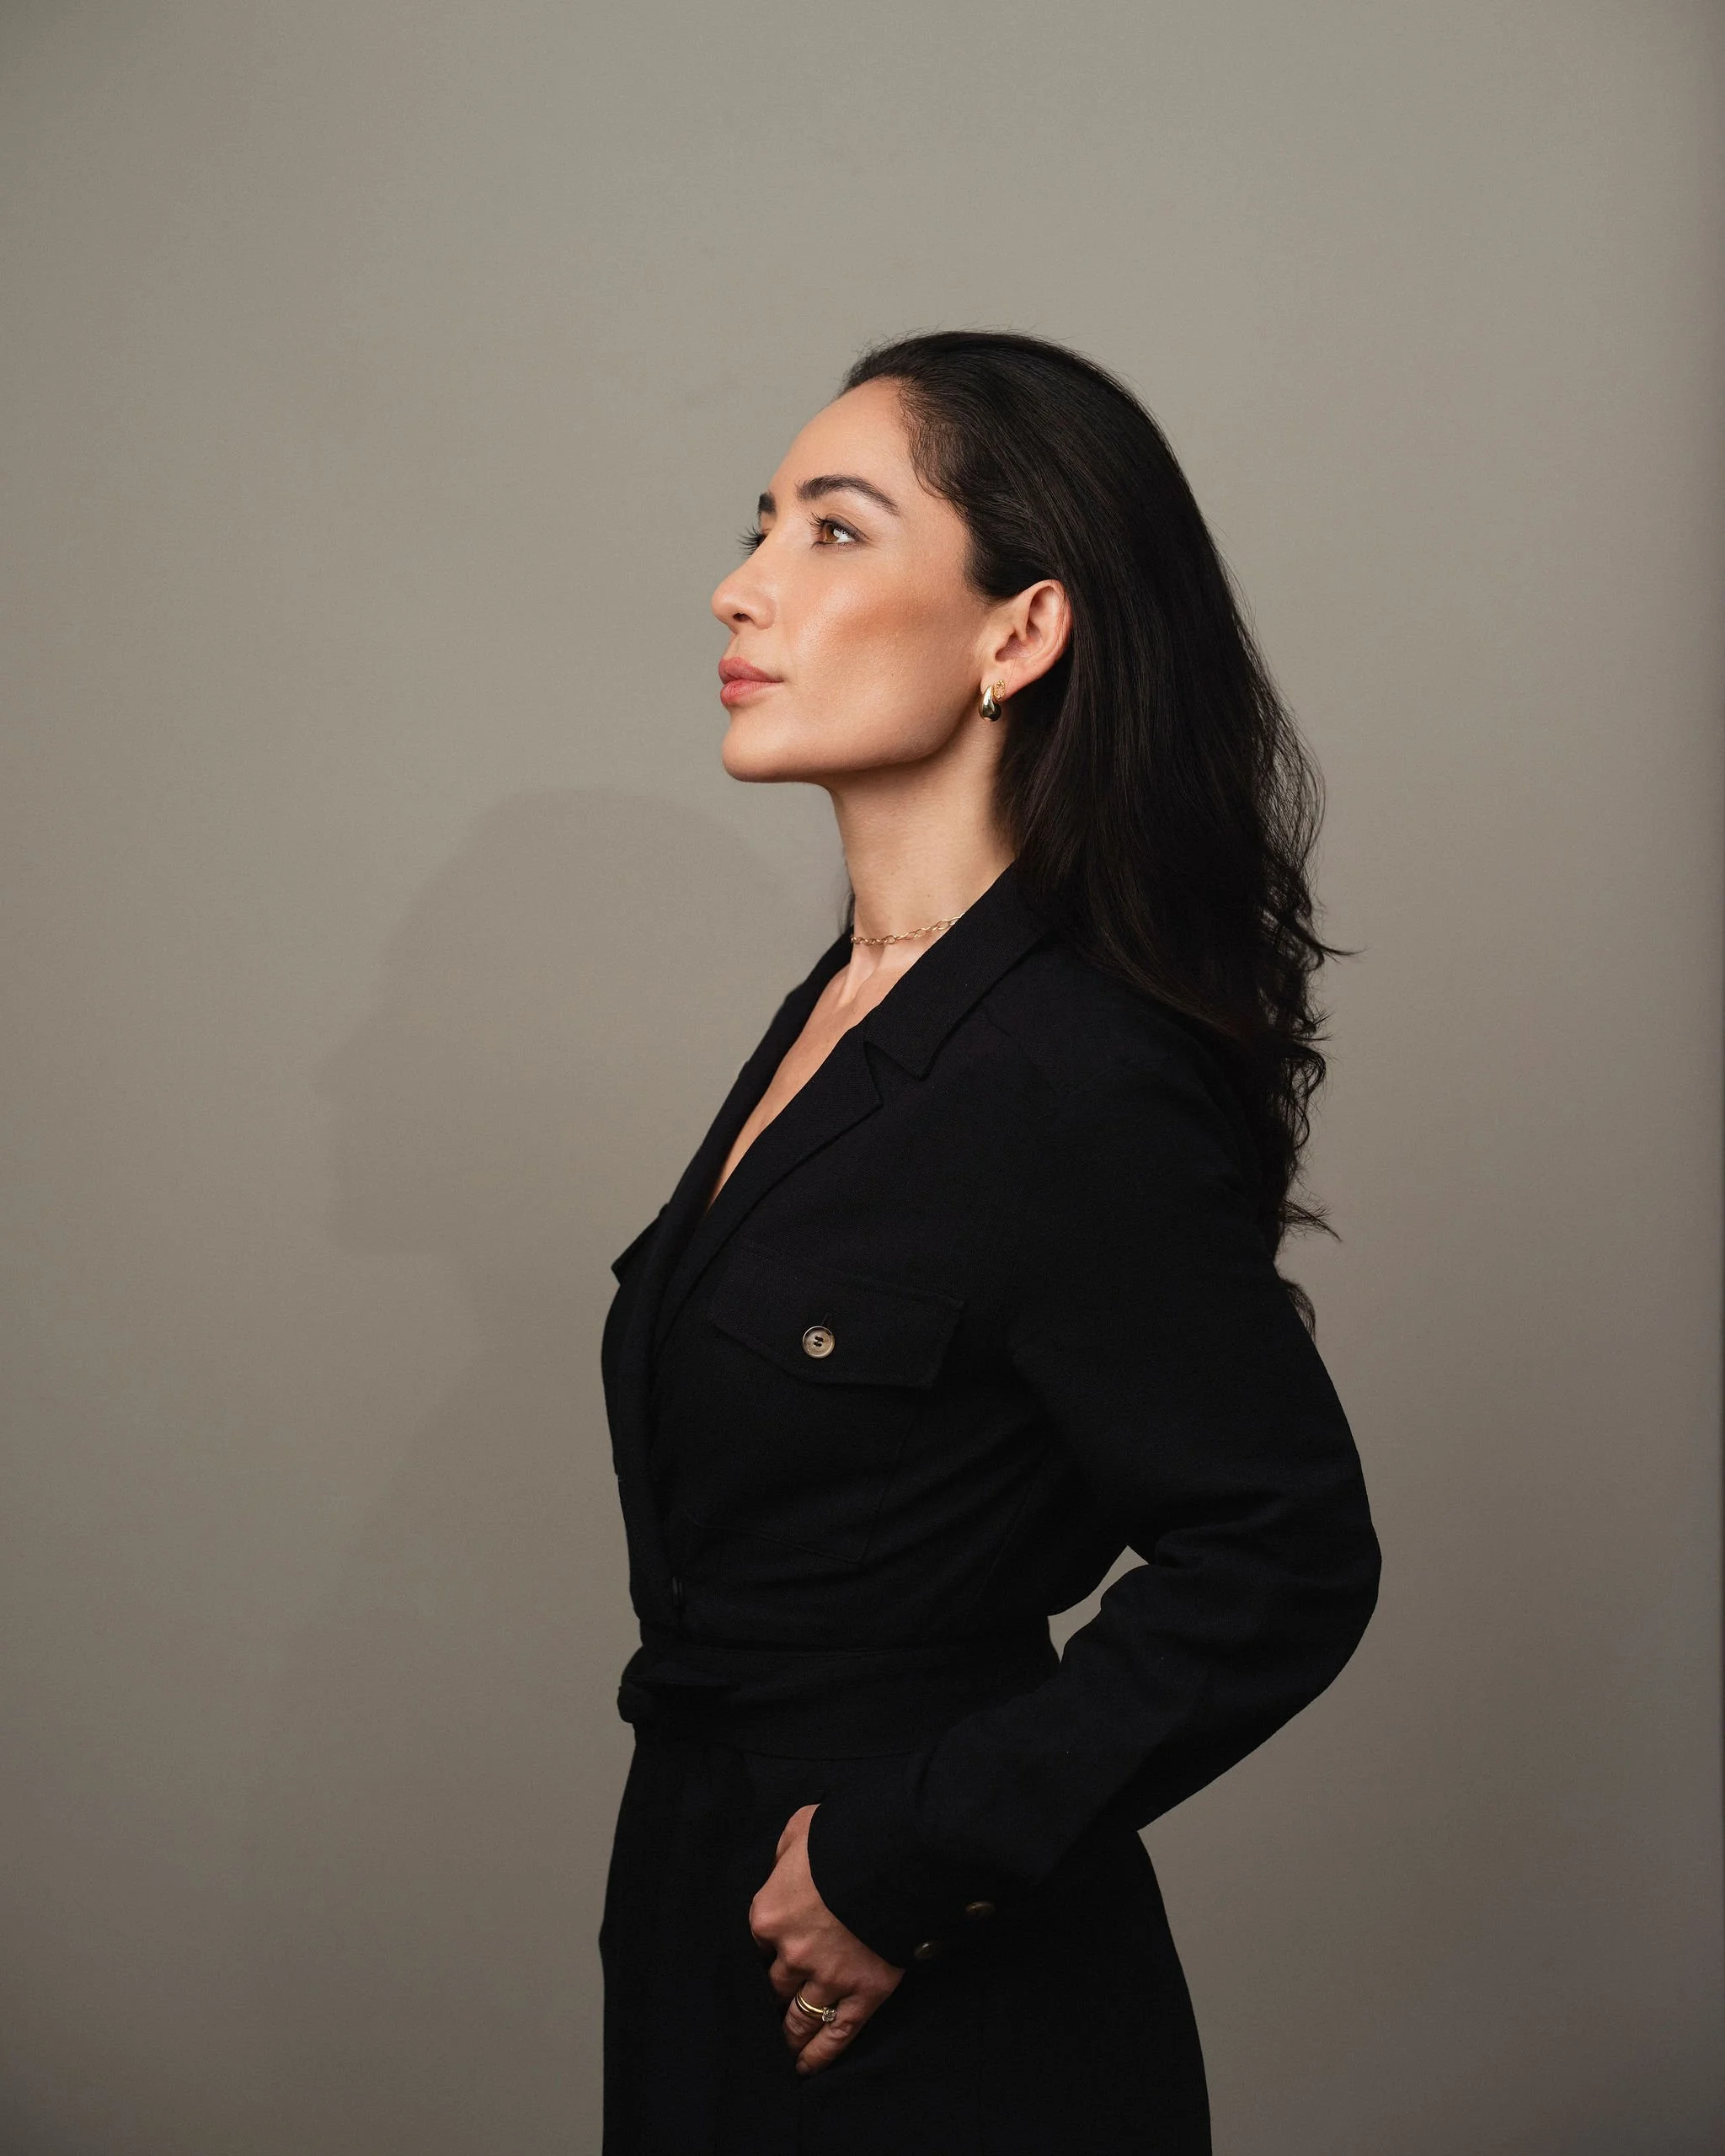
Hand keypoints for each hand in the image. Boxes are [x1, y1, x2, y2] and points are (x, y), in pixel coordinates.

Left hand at [748, 1801, 905, 2074]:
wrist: (897, 1852)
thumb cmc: (846, 1834)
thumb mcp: (800, 1829)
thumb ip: (783, 1856)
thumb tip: (781, 1870)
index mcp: (769, 1914)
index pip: (752, 1944)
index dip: (760, 1952)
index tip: (762, 1962)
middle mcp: (792, 1953)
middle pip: (772, 1986)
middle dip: (769, 1997)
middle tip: (765, 2012)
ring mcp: (829, 1977)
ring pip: (798, 2017)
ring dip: (787, 2035)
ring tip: (780, 2050)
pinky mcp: (864, 1994)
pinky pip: (836, 2034)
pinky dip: (820, 2055)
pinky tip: (806, 2068)